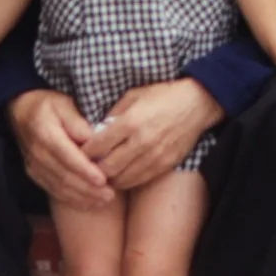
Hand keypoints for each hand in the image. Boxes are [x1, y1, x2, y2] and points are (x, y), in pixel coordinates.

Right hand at [9, 88, 113, 209]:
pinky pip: (53, 190)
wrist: (21, 112)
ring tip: (103, 200)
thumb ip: (77, 121)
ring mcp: (34, 166)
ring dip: (82, 197)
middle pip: (64, 176)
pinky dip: (71, 199)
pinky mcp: (35, 174)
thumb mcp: (64, 104)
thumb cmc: (48, 105)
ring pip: (59, 187)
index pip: (67, 156)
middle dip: (88, 189)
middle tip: (109, 195)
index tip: (103, 179)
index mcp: (46, 134)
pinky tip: (88, 202)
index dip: (85, 170)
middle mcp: (38, 154)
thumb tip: (92, 139)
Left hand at [78, 78, 225, 192]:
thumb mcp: (134, 95)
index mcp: (131, 121)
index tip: (79, 152)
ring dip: (109, 178)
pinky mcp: (164, 165)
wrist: (197, 104)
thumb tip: (97, 130)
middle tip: (88, 167)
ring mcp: (154, 156)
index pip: (98, 145)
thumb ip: (114, 114)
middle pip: (107, 167)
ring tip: (103, 173)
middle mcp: (141, 142)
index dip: (85, 152)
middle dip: (94, 169)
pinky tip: (120, 175)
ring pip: (122, 178)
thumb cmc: (163, 96)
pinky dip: (126, 180)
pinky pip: (139, 181)